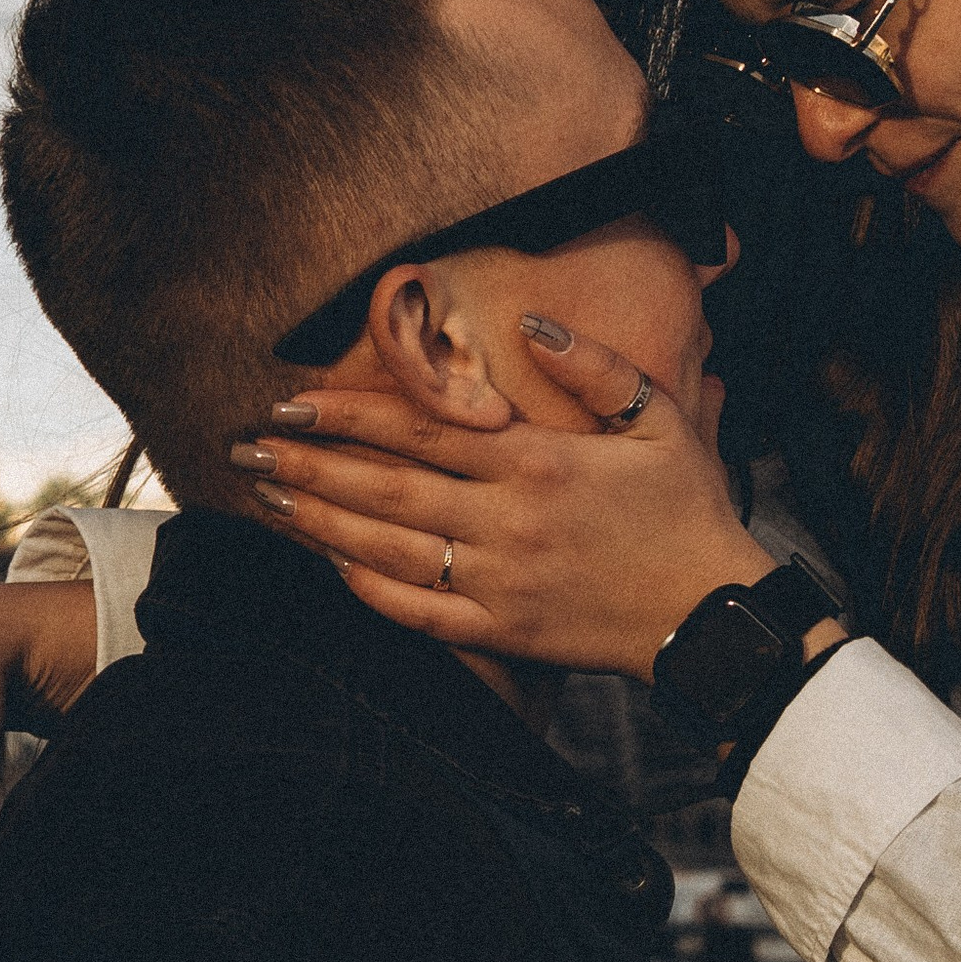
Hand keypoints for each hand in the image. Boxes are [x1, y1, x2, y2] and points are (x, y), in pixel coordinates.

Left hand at [237, 334, 769, 678]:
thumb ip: (597, 367)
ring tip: (269, 495)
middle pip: (386, 487)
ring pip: (389, 550)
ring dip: (322, 521)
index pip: (420, 430)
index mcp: (536, 463)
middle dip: (310, 462)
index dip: (348, 412)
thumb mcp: (660, 421)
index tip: (291, 397)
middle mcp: (506, 521)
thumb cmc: (689, 511)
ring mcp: (500, 583)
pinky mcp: (503, 633)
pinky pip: (419, 613)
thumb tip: (534, 327)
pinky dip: (369, 592)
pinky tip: (330, 567)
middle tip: (247, 444)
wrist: (713, 614)